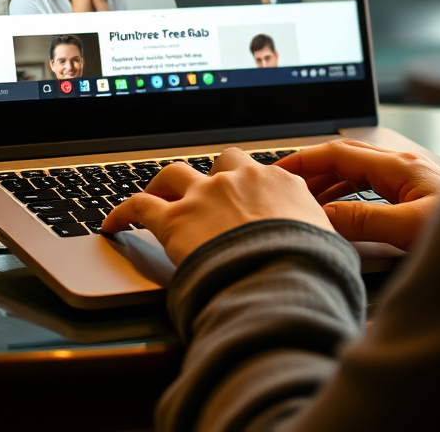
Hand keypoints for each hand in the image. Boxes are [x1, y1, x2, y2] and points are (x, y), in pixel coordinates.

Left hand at [101, 147, 333, 265]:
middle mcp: (241, 179)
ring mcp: (205, 195)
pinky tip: (112, 223)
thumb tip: (324, 250)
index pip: (261, 173)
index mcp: (280, 183)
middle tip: (207, 195)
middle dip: (214, 175)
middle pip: (221, 162)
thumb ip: (318, 236)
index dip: (251, 186)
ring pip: (176, 173)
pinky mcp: (174, 218)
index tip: (247, 199)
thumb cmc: (312, 267)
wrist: (282, 277)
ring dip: (165, 183)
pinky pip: (138, 205)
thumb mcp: (328, 244)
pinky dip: (121, 210)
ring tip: (156, 195)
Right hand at [277, 139, 439, 250]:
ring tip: (306, 200)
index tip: (277, 170)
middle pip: (346, 158)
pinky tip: (342, 208)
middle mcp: (403, 165)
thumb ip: (364, 222)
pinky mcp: (417, 192)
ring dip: (330, 182)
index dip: (304, 160)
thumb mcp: (409, 230)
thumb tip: (325, 216)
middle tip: (284, 186)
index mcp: (398, 166)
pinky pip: (372, 185)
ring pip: (358, 171)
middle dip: (313, 169)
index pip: (339, 153)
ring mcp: (410, 177)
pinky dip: (349, 193)